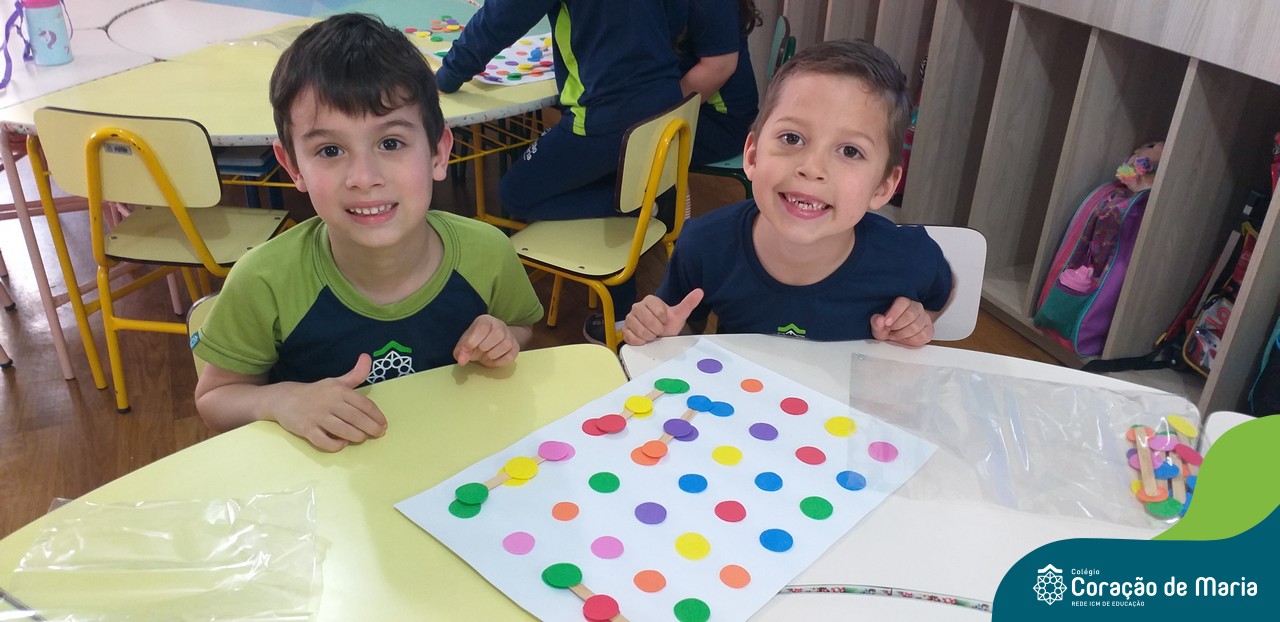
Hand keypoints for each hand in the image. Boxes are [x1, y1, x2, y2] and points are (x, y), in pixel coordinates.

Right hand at [272, 353, 387, 451]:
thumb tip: (368, 357)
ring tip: (362, 438)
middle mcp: (329, 402)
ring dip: (357, 437)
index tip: (383, 424)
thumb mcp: (336, 382)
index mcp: (339, 390)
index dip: (377, 415)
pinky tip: (342, 443)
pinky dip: (336, 445)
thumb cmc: (315, 392)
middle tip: (378, 434)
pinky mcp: (306, 430)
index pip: (364, 404)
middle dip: (371, 428)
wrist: (283, 399)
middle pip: (356, 418)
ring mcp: (317, 417)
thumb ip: (355, 374)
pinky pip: (324, 442)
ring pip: (343, 430)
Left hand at [454, 315, 519, 366]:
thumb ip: (461, 351)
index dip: (473, 340)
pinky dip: (500, 361)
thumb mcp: (465, 345)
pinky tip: (494, 359)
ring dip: (492, 355)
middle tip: (480, 350)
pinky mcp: (515, 348)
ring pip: (505, 345)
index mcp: (485, 321)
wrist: (490, 345)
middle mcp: (500, 325)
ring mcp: (510, 336)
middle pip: (497, 334)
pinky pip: (510, 356)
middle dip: (485, 347)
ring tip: (487, 354)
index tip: (467, 349)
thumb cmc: (477, 343)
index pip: (483, 327)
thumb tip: (462, 360)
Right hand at [623, 289, 703, 345]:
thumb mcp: (679, 315)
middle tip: (660, 330)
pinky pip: (631, 337)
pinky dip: (640, 341)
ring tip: (653, 334)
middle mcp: (637, 307)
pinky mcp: (625, 329)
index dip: (664, 320)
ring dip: (650, 336)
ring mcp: (629, 318)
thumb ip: (688, 303)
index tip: (666, 322)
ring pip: (640, 330)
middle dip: (657, 330)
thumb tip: (700, 292)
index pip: (658, 311)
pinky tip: (644, 339)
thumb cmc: (667, 324)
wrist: (659, 335)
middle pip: (648, 321)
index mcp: (649, 300)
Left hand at [870, 297, 933, 347]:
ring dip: (902, 334)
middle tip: (890, 331)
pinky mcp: (929, 330)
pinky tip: (905, 338)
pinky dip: (911, 340)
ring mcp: (924, 318)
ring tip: (896, 335)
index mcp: (904, 302)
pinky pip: (922, 336)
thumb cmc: (890, 327)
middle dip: (897, 326)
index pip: (902, 302)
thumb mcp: (879, 326)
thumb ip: (877, 322)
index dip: (894, 313)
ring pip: (916, 327)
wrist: (900, 334)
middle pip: (910, 315)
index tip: (886, 322)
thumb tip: (879, 319)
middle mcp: (916, 307)